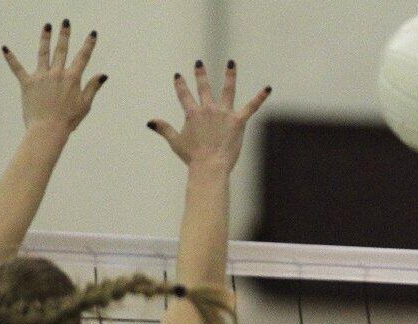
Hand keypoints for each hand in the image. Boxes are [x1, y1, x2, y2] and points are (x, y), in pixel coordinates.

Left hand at [2, 20, 106, 133]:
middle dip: (65, 35)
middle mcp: (57, 74)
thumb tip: (103, 75)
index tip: (92, 34)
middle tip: (66, 22)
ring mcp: (42, 77)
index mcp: (72, 79)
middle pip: (62, 50)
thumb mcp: (85, 104)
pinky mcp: (27, 83)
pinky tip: (4, 48)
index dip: (88, 45)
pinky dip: (11, 58)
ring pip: (43, 53)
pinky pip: (17, 68)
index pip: (83, 58)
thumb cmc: (69, 120)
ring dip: (45, 38)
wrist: (48, 129)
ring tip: (47, 27)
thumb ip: (93, 87)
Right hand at [148, 60, 269, 170]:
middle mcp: (208, 109)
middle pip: (204, 87)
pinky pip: (251, 107)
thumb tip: (149, 121)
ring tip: (231, 63)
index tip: (178, 75)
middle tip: (199, 63)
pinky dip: (260, 97)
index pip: (184, 95)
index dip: (180, 85)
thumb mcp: (175, 142)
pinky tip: (268, 88)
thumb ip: (164, 128)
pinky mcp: (238, 121)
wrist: (210, 166)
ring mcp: (224, 114)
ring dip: (229, 75)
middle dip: (201, 74)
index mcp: (192, 114)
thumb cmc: (193, 157)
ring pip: (228, 90)